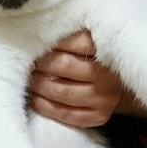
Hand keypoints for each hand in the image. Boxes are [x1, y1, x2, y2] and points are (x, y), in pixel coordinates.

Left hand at [31, 30, 146, 127]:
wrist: (116, 84)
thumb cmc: (95, 57)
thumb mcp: (89, 39)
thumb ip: (70, 33)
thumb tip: (37, 31)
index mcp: (107, 50)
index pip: (74, 42)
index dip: (51, 41)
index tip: (36, 40)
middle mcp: (108, 76)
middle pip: (64, 65)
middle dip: (41, 63)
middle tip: (30, 61)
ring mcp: (104, 98)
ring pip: (61, 91)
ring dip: (38, 85)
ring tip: (31, 77)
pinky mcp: (98, 116)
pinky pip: (64, 114)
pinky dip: (44, 106)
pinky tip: (36, 97)